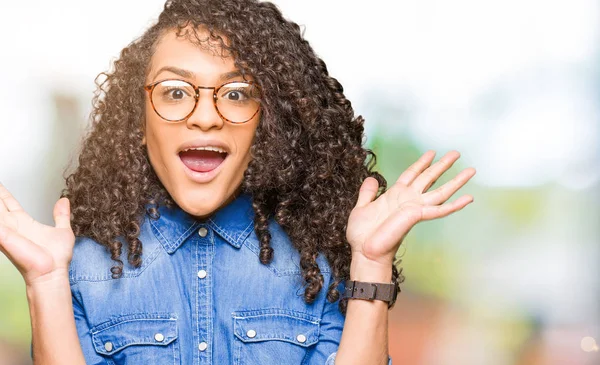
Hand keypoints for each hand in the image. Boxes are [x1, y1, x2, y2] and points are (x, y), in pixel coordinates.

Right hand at [0, 183, 74, 285]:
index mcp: (24, 222)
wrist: (53, 272)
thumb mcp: (63, 231)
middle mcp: (13, 226)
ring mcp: (6, 231)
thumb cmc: (57, 258)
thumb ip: (61, 216)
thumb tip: (64, 201)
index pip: (8, 203)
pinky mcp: (3, 237)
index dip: (3, 194)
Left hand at [347, 150, 475, 266]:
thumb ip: (367, 193)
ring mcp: (414, 207)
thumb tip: (372, 179)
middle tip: (456, 153)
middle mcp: (408, 199)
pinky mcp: (417, 216)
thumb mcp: (361, 207)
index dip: (421, 163)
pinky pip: (440, 210)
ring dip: (456, 181)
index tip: (431, 153)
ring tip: (471, 170)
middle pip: (429, 177)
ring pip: (440, 191)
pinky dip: (455, 205)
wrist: (365, 251)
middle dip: (442, 165)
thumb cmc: (362, 234)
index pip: (412, 174)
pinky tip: (469, 198)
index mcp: (395, 195)